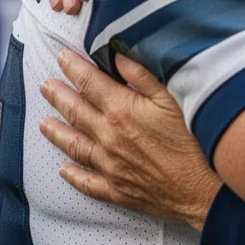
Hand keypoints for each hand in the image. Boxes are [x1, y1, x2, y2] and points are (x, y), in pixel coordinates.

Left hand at [38, 50, 220, 230]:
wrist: (200, 187)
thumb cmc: (192, 140)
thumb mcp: (172, 98)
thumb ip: (143, 77)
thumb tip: (119, 57)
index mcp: (122, 111)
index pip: (90, 83)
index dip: (74, 68)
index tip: (62, 57)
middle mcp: (108, 137)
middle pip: (75, 111)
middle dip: (59, 96)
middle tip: (46, 85)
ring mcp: (109, 165)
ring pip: (74, 145)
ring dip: (57, 131)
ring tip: (44, 122)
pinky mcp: (116, 188)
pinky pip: (86, 180)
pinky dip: (72, 174)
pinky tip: (64, 169)